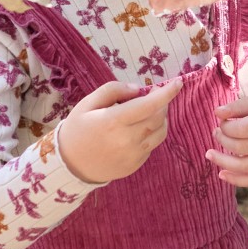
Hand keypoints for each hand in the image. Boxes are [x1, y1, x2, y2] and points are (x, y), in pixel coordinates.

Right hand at [57, 77, 182, 184]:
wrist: (69, 165)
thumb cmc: (78, 129)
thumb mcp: (88, 103)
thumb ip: (113, 90)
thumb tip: (138, 90)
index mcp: (113, 122)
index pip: (149, 105)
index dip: (167, 93)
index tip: (178, 82)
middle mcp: (127, 140)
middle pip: (159, 117)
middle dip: (162, 103)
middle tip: (153, 95)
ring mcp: (133, 155)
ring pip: (161, 132)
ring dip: (161, 118)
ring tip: (147, 112)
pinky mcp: (136, 165)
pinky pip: (152, 145)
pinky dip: (151, 133)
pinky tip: (136, 130)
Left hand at [207, 94, 247, 188]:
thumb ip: (237, 106)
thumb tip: (217, 113)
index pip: (241, 130)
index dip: (225, 127)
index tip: (222, 122)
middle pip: (240, 148)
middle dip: (222, 140)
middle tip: (216, 133)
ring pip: (244, 166)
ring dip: (222, 162)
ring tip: (210, 154)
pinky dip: (236, 180)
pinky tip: (221, 174)